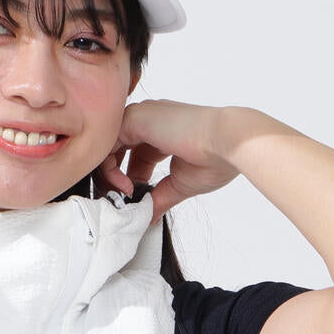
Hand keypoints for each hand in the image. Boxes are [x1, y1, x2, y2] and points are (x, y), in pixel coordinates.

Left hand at [96, 100, 239, 220]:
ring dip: (110, 176)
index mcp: (162, 132)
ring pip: (108, 147)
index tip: (135, 200)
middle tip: (122, 200)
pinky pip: (107, 144)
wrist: (226, 144)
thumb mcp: (180, 183)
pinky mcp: (134, 119)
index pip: (133, 156)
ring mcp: (141, 117)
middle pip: (117, 151)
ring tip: (125, 194)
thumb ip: (159, 197)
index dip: (129, 180)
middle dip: (114, 179)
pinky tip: (125, 185)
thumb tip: (148, 216)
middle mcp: (149, 121)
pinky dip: (109, 169)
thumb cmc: (215, 158)